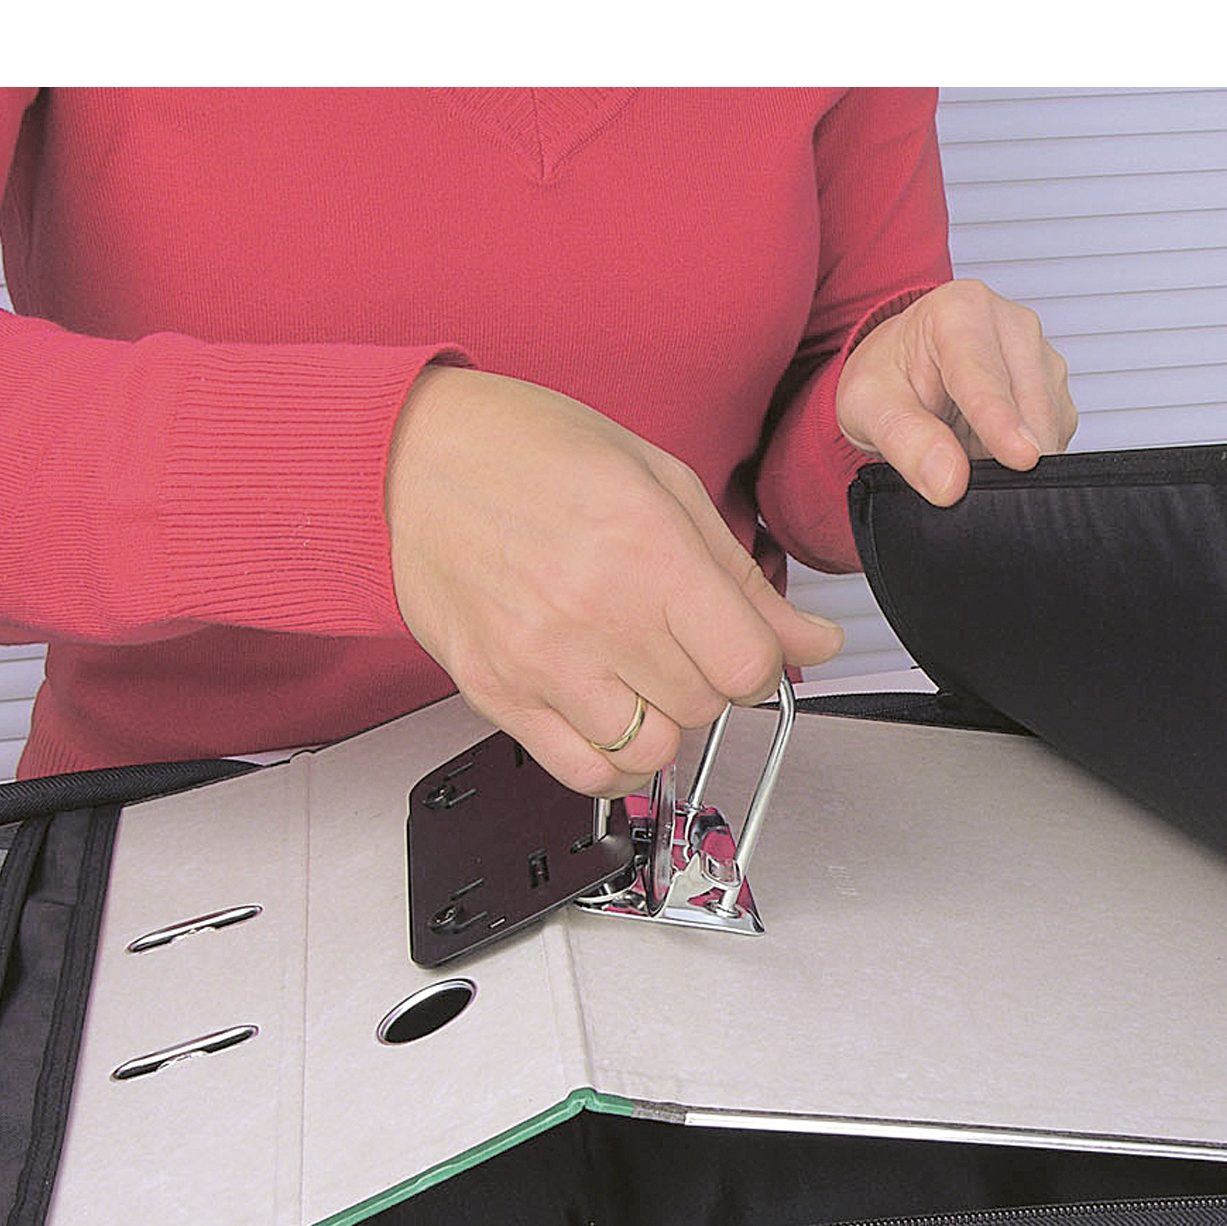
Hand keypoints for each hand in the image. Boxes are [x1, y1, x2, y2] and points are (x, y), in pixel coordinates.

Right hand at [385, 367, 843, 796]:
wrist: (413, 457)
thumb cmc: (534, 452)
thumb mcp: (662, 484)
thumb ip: (741, 578)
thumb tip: (813, 641)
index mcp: (646, 548)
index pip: (748, 665)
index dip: (759, 662)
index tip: (741, 644)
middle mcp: (594, 610)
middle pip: (706, 706)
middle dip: (709, 681)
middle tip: (678, 640)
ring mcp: (541, 660)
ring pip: (655, 749)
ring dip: (664, 721)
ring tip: (640, 674)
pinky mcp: (497, 693)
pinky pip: (587, 774)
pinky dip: (618, 762)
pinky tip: (614, 720)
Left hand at [835, 278, 1077, 504]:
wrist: (905, 369)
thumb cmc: (888, 376)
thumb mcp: (869, 406)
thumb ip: (906, 441)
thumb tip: (949, 482)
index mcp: (960, 312)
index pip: (985, 377)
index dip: (1002, 422)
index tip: (1022, 457)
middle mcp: (1012, 326)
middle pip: (1029, 406)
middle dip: (1003, 455)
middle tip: (957, 472)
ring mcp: (1041, 357)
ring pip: (1048, 426)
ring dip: (1012, 458)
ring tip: (964, 445)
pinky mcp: (1057, 391)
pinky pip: (1054, 438)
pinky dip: (1024, 456)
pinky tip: (988, 444)